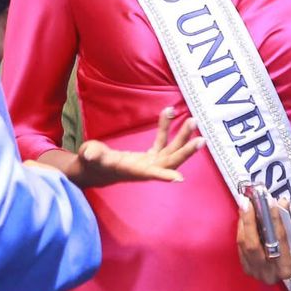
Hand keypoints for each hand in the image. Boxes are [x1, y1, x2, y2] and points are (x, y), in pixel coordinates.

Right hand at [72, 106, 200, 187]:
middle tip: (201, 139)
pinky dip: (165, 127)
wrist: (94, 169)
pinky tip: (169, 112)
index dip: (163, 175)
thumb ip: (91, 155)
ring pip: (171, 151)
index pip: (150, 174)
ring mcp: (150, 163)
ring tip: (193, 121)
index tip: (179, 178)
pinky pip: (162, 141)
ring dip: (182, 137)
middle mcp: (145, 169)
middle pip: (170, 161)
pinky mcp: (150, 156)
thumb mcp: (89, 156)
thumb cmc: (91, 163)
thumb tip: (89, 154)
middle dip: (185, 151)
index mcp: (132, 171)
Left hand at [238, 195, 290, 283]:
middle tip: (247, 202)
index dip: (273, 220)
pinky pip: (240, 247)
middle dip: (249, 221)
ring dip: (243, 223)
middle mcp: (270, 275)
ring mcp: (256, 274)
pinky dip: (241, 230)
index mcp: (287, 268)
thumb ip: (288, 217)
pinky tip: (243, 216)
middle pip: (254, 246)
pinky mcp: (247, 269)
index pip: (278, 240)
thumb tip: (282, 201)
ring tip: (244, 205)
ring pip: (244, 245)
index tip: (269, 202)